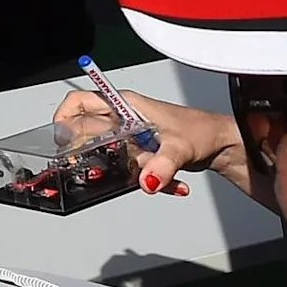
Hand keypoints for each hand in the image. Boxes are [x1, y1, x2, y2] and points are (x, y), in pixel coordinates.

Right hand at [49, 87, 245, 195]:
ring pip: (107, 155)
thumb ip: (162, 165)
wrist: (224, 145)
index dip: (64, 118)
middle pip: (86, 132)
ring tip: (141, 177)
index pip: (80, 102)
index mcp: (125, 105)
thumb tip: (146, 181)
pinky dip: (142, 181)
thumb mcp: (180, 147)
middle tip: (95, 168)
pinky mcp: (139, 154)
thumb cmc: (203, 132)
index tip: (62, 141)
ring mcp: (130, 137)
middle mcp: (123, 119)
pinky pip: (127, 169)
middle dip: (89, 153)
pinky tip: (164, 184)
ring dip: (121, 172)